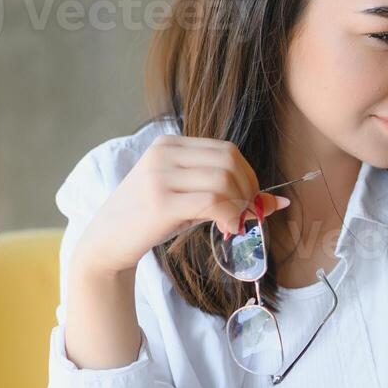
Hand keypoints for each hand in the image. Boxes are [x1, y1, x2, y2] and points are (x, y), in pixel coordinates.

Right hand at [74, 134, 289, 277]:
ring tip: (234, 224)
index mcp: (170, 144)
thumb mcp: (190, 200)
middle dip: (248, 190)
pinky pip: (212, 201)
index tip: (249, 202)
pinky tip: (227, 228)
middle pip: (229, 161)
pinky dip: (230, 216)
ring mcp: (159, 175)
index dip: (248, 176)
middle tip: (246, 215)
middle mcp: (164, 153)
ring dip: (239, 206)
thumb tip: (280, 202)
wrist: (106, 242)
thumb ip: (229, 195)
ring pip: (223, 181)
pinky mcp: (160, 201)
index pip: (227, 150)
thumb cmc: (151, 220)